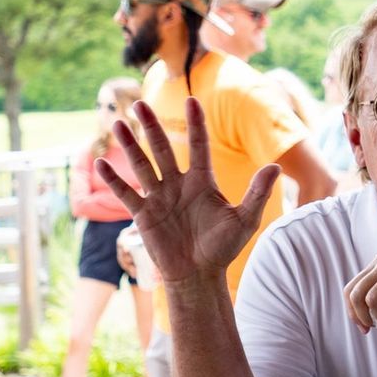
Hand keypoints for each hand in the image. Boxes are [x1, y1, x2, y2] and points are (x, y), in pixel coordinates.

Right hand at [100, 100, 278, 284]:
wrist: (199, 276)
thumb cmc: (223, 248)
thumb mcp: (244, 219)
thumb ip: (257, 193)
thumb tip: (275, 166)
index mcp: (202, 181)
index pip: (198, 146)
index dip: (196, 124)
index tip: (192, 101)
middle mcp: (178, 184)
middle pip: (162, 149)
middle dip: (151, 126)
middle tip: (140, 103)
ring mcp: (159, 198)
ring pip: (142, 166)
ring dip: (130, 146)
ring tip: (117, 124)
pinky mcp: (144, 215)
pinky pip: (126, 194)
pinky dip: (113, 180)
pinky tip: (101, 163)